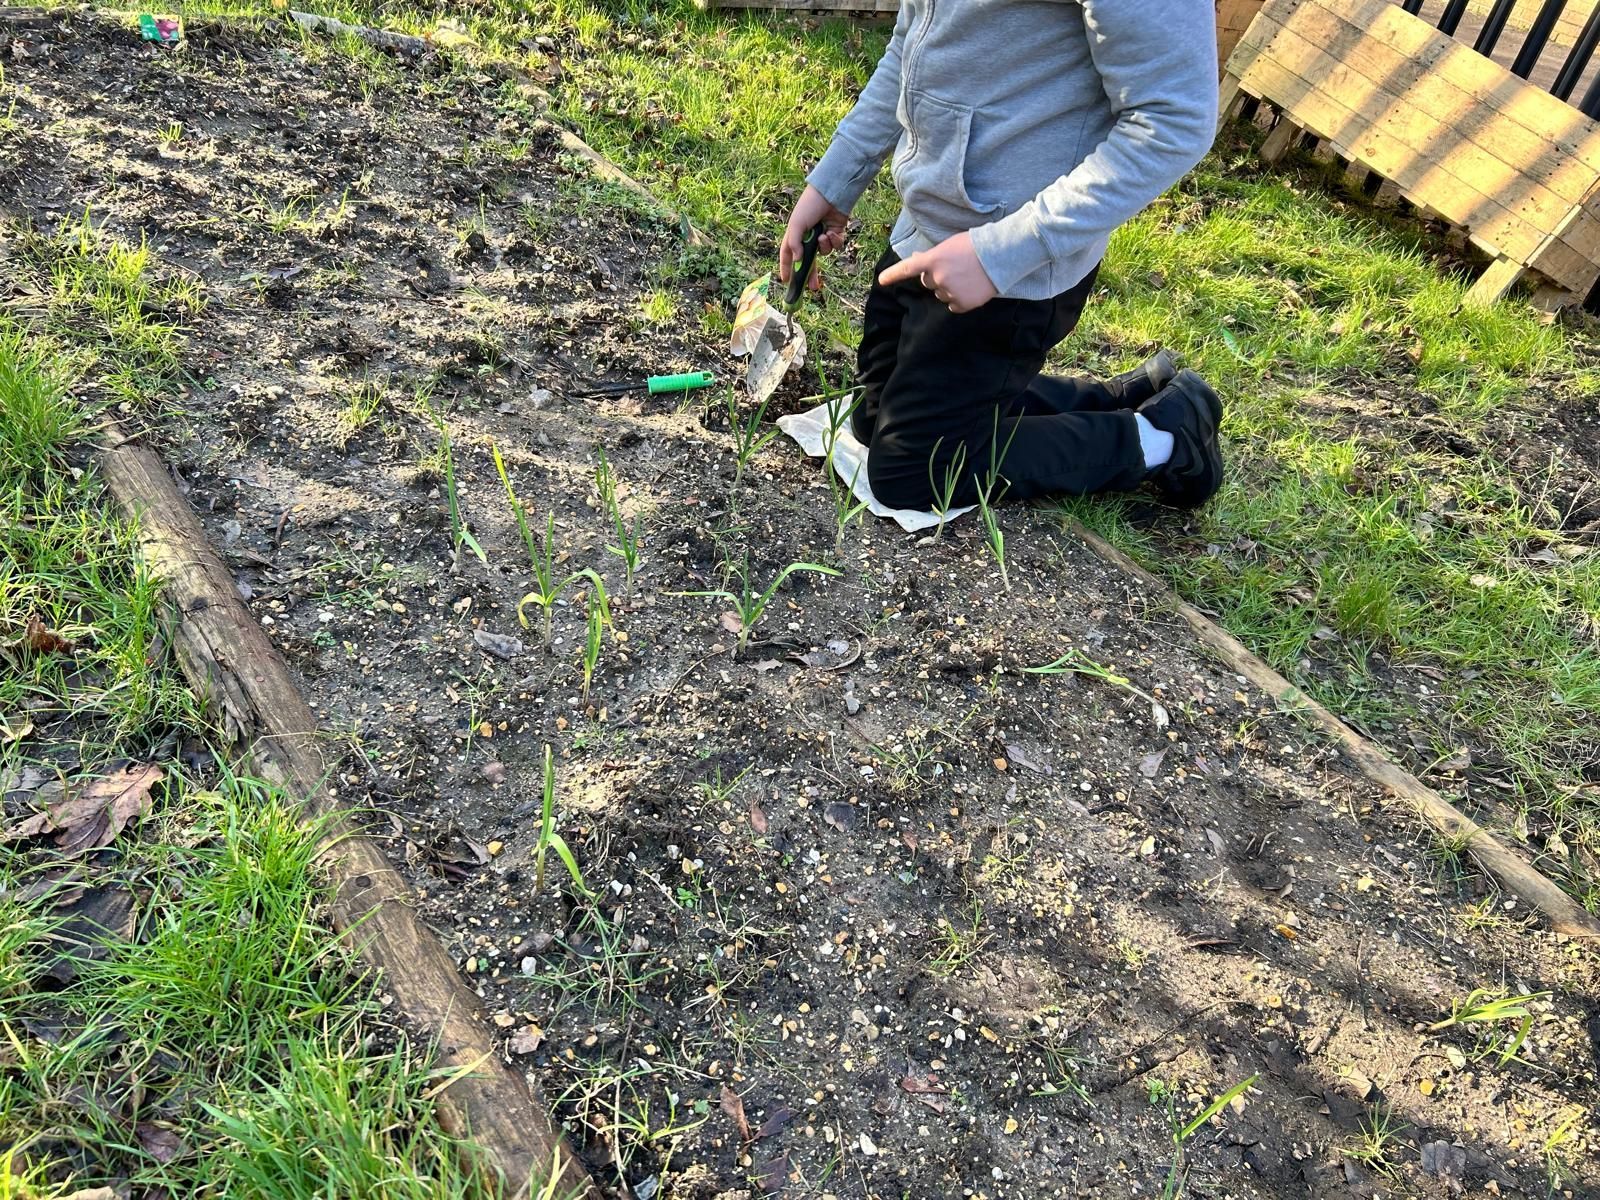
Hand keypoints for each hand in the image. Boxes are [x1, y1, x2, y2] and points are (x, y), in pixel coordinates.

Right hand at [779, 185, 849, 292]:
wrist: (831, 193)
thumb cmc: (809, 206)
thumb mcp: (796, 225)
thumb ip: (794, 244)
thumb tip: (798, 261)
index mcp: (795, 235)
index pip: (788, 255)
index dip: (787, 268)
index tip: (787, 282)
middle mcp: (808, 237)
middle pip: (809, 261)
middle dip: (811, 274)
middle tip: (813, 288)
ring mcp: (822, 236)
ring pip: (824, 253)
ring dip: (825, 247)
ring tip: (825, 235)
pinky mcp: (835, 233)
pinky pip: (836, 246)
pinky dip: (835, 240)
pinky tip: (833, 230)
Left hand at [877, 231, 997, 313]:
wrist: (1000, 254)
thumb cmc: (975, 244)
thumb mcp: (949, 245)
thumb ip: (932, 255)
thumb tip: (916, 259)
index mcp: (933, 260)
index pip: (907, 269)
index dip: (892, 275)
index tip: (881, 281)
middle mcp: (937, 278)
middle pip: (928, 283)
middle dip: (937, 277)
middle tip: (955, 268)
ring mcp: (949, 292)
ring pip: (941, 294)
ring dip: (949, 288)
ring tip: (967, 276)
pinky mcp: (962, 303)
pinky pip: (953, 305)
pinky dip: (960, 299)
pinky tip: (971, 288)